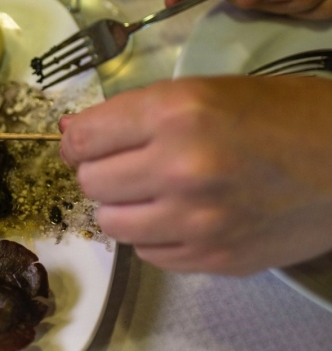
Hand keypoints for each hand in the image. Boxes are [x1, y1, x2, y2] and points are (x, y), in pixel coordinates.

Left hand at [59, 76, 331, 274]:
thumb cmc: (279, 114)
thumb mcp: (204, 92)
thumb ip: (134, 115)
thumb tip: (71, 134)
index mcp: (175, 113)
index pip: (84, 139)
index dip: (75, 142)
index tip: (82, 145)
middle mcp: (179, 167)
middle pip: (91, 183)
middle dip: (100, 172)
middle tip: (127, 165)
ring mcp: (196, 220)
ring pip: (111, 223)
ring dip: (123, 207)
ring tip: (153, 193)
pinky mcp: (213, 258)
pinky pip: (147, 253)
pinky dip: (153, 235)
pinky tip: (181, 216)